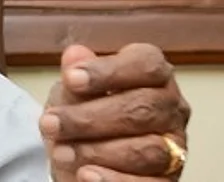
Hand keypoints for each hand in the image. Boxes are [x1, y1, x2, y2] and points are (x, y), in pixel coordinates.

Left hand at [41, 44, 189, 180]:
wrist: (81, 157)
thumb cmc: (84, 115)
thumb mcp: (73, 93)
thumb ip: (76, 76)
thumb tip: (75, 54)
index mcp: (153, 76)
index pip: (146, 65)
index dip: (109, 70)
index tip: (71, 79)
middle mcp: (170, 109)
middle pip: (142, 108)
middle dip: (89, 117)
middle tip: (51, 124)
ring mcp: (173, 147)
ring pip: (147, 149)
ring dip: (96, 151)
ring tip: (60, 152)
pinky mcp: (167, 180)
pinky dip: (115, 180)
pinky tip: (86, 175)